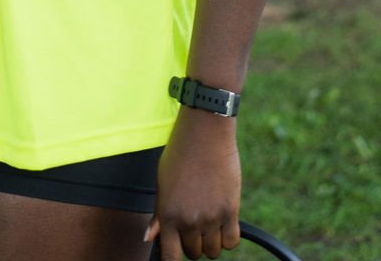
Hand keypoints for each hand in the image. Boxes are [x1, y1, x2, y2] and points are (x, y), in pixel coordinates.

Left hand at [145, 108, 241, 259]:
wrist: (204, 132)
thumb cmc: (180, 153)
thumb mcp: (162, 182)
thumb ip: (158, 215)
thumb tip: (148, 237)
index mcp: (168, 214)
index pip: (169, 257)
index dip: (172, 258)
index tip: (175, 254)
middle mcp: (189, 220)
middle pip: (193, 252)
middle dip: (192, 242)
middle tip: (193, 223)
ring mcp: (211, 217)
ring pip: (212, 251)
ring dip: (210, 241)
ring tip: (208, 221)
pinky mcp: (230, 210)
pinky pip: (231, 241)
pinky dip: (227, 237)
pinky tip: (223, 222)